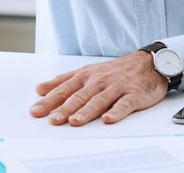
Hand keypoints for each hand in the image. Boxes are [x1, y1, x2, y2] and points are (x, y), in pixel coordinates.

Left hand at [29, 52, 167, 125]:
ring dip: (87, 111)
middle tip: (52, 119)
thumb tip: (39, 89)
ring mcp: (116, 87)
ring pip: (99, 100)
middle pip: (79, 96)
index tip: (35, 111)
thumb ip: (63, 81)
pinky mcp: (134, 94)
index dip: (49, 101)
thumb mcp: (86, 72)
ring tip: (75, 121)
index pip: (64, 89)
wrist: (148, 63)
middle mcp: (99, 81)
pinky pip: (124, 104)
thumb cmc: (114, 71)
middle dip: (65, 108)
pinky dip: (116, 111)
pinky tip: (108, 119)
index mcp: (86, 76)